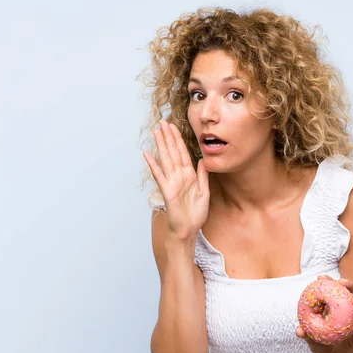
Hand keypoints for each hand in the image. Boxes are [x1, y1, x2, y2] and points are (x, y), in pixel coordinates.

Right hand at [143, 119, 209, 241]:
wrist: (188, 230)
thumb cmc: (195, 214)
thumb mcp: (204, 193)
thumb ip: (203, 176)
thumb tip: (203, 160)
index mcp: (189, 176)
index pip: (183, 153)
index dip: (179, 140)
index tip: (174, 127)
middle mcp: (179, 176)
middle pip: (173, 152)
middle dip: (168, 137)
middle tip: (163, 121)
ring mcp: (172, 182)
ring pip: (166, 159)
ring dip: (161, 145)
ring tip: (156, 131)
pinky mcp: (167, 191)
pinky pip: (159, 175)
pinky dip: (153, 165)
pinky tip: (147, 154)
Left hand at [296, 276, 352, 352]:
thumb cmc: (324, 347)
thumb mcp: (313, 340)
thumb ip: (307, 335)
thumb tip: (299, 330)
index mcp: (336, 310)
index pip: (335, 291)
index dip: (329, 282)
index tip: (321, 277)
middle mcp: (348, 313)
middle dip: (349, 284)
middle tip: (341, 282)